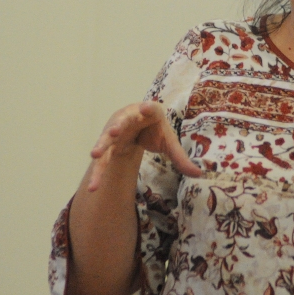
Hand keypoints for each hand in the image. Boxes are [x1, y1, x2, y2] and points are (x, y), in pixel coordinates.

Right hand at [87, 101, 202, 190]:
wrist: (136, 124)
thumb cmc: (154, 130)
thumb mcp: (169, 141)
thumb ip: (180, 157)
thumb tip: (200, 174)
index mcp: (148, 112)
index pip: (149, 109)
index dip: (148, 108)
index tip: (145, 108)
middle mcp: (128, 118)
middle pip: (122, 121)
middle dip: (117, 126)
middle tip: (114, 130)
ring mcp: (115, 130)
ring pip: (107, 139)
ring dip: (101, 146)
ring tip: (94, 154)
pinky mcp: (108, 145)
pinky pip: (103, 158)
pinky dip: (98, 171)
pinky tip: (94, 186)